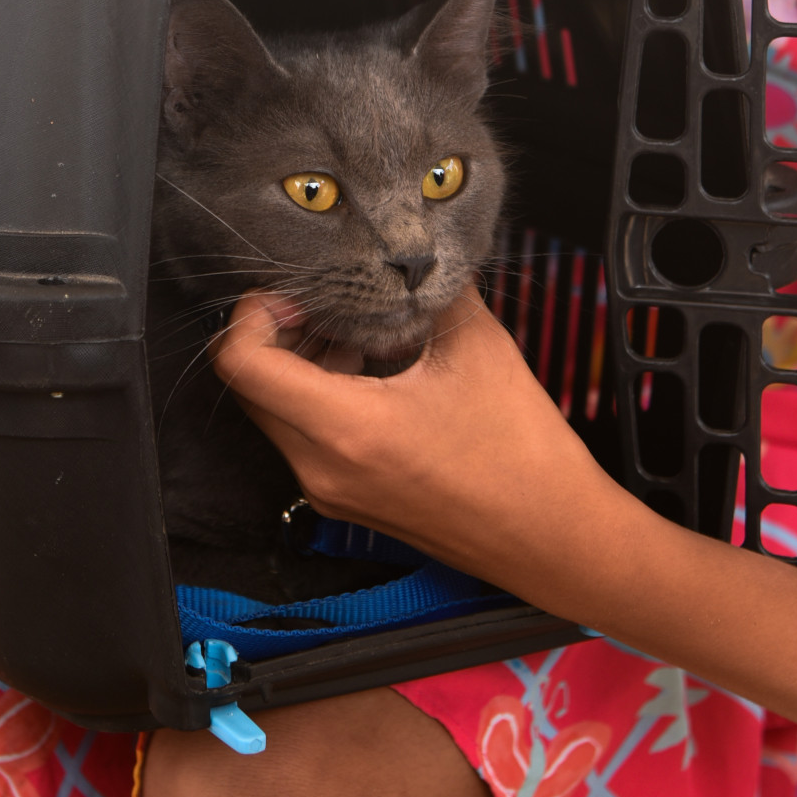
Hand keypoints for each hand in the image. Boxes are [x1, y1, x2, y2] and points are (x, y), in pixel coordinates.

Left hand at [210, 286, 614, 587]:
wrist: (553, 539)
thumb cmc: (522, 456)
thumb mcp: (478, 348)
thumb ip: (433, 292)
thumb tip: (411, 257)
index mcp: (345, 428)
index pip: (243, 365)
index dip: (251, 314)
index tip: (290, 291)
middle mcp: (321, 467)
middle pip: (250, 387)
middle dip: (276, 334)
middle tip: (323, 303)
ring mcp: (330, 491)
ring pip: (275, 413)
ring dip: (299, 365)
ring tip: (357, 334)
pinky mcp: (346, 500)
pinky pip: (304, 439)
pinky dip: (319, 397)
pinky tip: (375, 370)